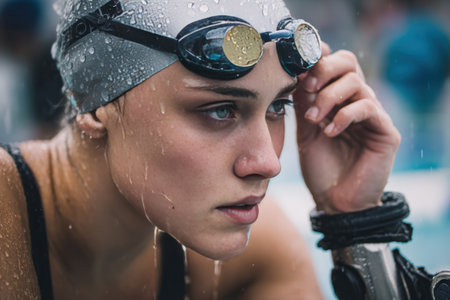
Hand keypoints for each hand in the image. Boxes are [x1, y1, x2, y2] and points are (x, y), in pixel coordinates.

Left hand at [294, 43, 400, 213]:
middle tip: (306, 89)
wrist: (335, 202)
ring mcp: (373, 114)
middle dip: (323, 70)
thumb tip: (297, 73)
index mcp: (339, 98)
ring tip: (313, 120)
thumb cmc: (321, 167)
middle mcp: (357, 101)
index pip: (334, 62)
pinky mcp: (385, 131)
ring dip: (328, 98)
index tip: (298, 71)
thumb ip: (304, 103)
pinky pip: (367, 107)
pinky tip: (330, 132)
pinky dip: (344, 116)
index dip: (317, 58)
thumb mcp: (305, 130)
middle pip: (348, 62)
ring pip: (355, 82)